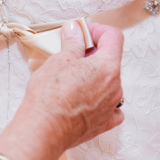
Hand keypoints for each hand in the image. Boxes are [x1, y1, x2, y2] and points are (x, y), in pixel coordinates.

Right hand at [24, 20, 124, 153]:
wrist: (44, 129)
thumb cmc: (50, 94)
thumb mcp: (60, 59)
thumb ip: (73, 43)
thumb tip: (75, 30)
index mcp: (108, 67)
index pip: (114, 38)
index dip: (97, 30)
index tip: (83, 33)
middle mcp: (115, 87)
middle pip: (110, 61)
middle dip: (92, 54)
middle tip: (71, 54)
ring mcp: (111, 107)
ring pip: (108, 84)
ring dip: (93, 77)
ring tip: (70, 79)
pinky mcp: (102, 124)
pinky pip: (109, 109)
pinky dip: (100, 101)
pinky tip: (85, 100)